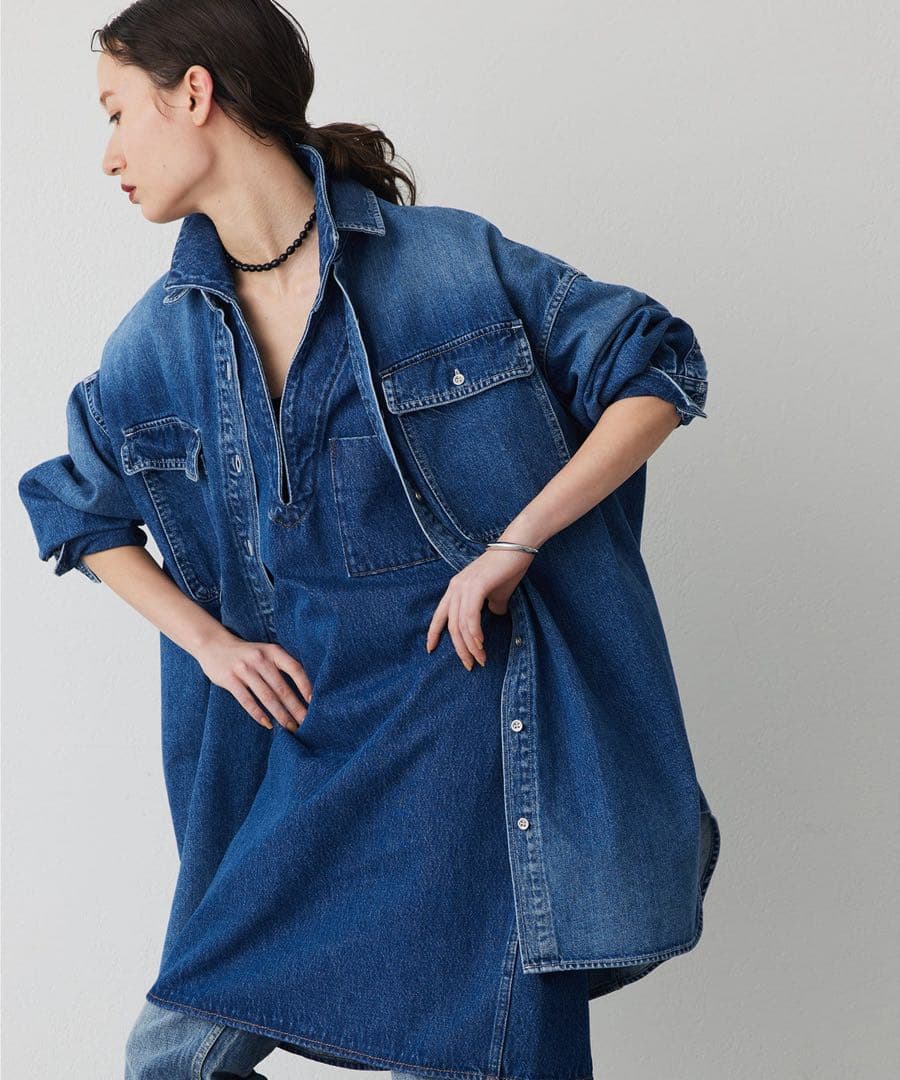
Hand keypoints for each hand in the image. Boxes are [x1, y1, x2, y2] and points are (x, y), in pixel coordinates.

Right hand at [195, 628, 312, 732]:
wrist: (213, 645)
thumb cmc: (246, 653)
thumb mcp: (265, 652)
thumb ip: (280, 665)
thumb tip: (303, 690)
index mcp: (272, 651)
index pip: (295, 668)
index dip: (305, 685)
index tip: (314, 702)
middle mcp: (260, 659)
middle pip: (282, 688)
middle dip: (296, 708)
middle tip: (306, 723)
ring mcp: (244, 669)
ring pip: (267, 697)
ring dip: (280, 715)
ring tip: (290, 727)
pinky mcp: (230, 680)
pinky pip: (247, 700)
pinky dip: (258, 714)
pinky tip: (268, 724)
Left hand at [426, 546, 534, 668]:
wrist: (518, 547)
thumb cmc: (508, 569)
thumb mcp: (497, 593)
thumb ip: (492, 606)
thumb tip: (495, 616)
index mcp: (456, 588)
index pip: (440, 615)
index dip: (433, 633)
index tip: (430, 649)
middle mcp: (455, 587)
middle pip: (451, 626)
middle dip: (459, 649)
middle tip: (469, 665)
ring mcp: (464, 586)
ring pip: (460, 625)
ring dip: (470, 646)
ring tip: (480, 659)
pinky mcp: (475, 586)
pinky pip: (470, 617)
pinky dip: (474, 633)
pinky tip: (480, 644)